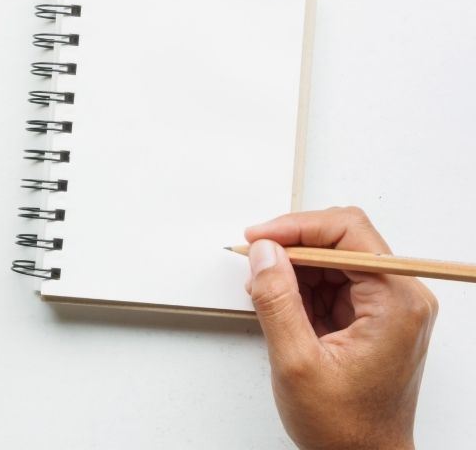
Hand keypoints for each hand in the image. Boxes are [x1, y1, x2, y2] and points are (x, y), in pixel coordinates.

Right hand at [244, 207, 436, 449]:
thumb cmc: (345, 427)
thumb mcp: (296, 363)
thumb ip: (277, 301)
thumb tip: (264, 254)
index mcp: (396, 302)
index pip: (349, 233)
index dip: (298, 227)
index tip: (260, 238)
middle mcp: (401, 297)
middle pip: (343, 240)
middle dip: (293, 246)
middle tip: (254, 258)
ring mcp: (388, 307)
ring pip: (335, 260)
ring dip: (294, 269)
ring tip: (263, 291)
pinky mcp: (372, 317)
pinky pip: (334, 283)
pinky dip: (302, 288)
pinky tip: (280, 305)